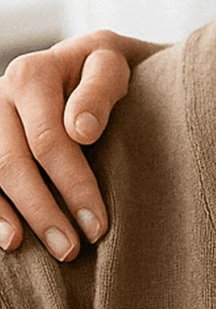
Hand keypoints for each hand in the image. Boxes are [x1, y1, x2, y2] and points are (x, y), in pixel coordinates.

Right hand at [0, 30, 149, 258]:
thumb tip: (81, 130)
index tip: (98, 224)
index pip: (49, 140)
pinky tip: (12, 239)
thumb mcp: (112, 64)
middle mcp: (0, 96)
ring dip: (20, 219)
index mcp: (31, 74)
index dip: (73, 186)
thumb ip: (100, 89)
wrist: (89, 58)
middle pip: (15, 165)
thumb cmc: (105, 66)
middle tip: (76, 248)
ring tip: (54, 250)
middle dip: (46, 213)